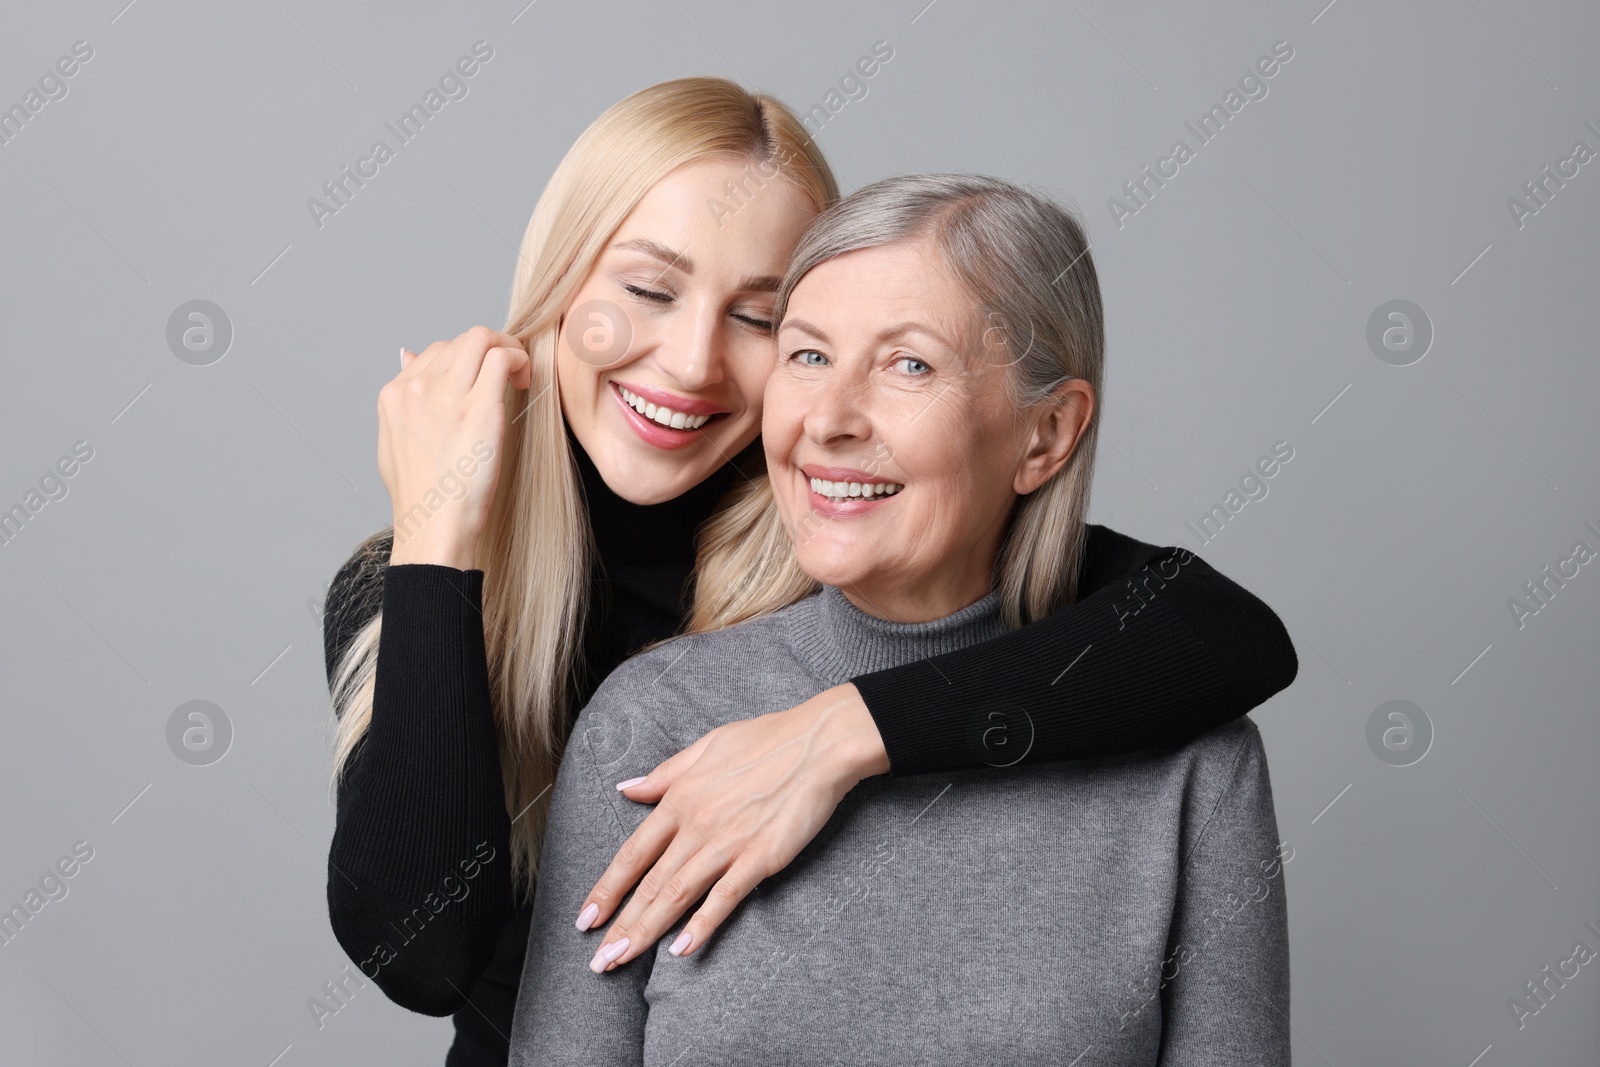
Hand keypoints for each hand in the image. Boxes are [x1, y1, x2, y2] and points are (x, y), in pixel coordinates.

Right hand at [378, 326, 530, 567]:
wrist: (433, 525)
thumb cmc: (422, 495)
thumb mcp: (394, 441)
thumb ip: (404, 400)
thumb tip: (406, 355)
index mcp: (395, 394)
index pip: (435, 352)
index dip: (465, 360)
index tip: (483, 380)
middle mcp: (417, 387)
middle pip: (458, 340)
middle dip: (488, 349)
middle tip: (508, 374)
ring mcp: (448, 394)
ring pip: (480, 337)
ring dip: (507, 347)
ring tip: (519, 373)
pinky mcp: (479, 407)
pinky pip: (502, 357)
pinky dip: (519, 360)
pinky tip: (524, 382)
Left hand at [576, 683, 889, 971]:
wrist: (820, 743)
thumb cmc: (767, 739)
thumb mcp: (706, 745)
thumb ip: (665, 773)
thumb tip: (627, 788)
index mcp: (680, 797)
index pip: (633, 853)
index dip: (607, 889)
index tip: (585, 917)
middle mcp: (696, 823)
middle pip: (649, 883)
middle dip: (618, 925)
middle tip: (596, 961)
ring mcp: (728, 843)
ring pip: (676, 895)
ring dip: (645, 931)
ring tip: (620, 961)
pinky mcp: (761, 857)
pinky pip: (725, 897)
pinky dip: (702, 924)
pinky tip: (682, 949)